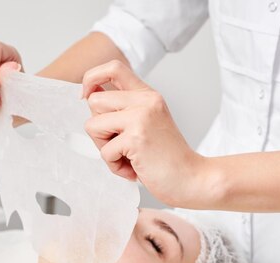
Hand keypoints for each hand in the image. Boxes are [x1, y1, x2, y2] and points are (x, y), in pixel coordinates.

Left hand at [82, 60, 211, 207]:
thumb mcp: (148, 123)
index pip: (113, 67)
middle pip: (94, 101)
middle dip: (98, 129)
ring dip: (104, 148)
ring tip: (127, 157)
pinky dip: (115, 167)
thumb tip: (89, 98)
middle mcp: (145, 101)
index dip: (91, 78)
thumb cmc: (167, 158)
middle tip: (119, 145)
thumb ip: (124, 109)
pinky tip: (135, 169)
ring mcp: (141, 118)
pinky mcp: (136, 138)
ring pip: (93, 126)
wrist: (192, 179)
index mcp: (147, 95)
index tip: (86, 96)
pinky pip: (105, 152)